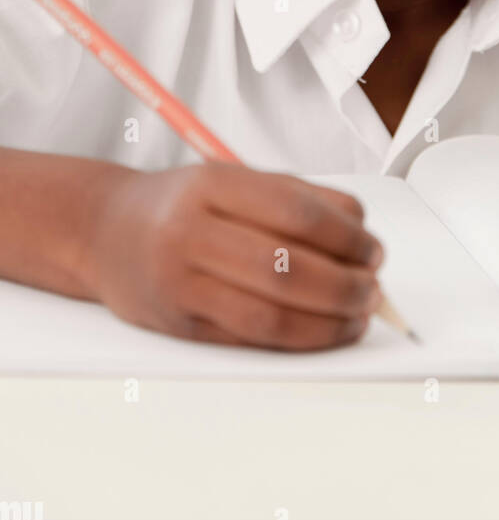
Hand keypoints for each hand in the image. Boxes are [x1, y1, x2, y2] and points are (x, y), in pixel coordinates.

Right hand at [88, 163, 383, 350]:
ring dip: (328, 322)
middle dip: (346, 285)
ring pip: (271, 315)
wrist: (104, 230)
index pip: (298, 214)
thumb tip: (362, 233)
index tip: (373, 251)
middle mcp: (191, 232)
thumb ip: (298, 197)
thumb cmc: (183, 204)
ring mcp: (180, 282)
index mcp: (214, 184)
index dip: (348, 238)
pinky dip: (297, 341)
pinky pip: (248, 341)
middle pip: (289, 269)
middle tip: (374, 289)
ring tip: (357, 316)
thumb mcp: (235, 178)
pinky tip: (322, 333)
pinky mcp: (178, 325)